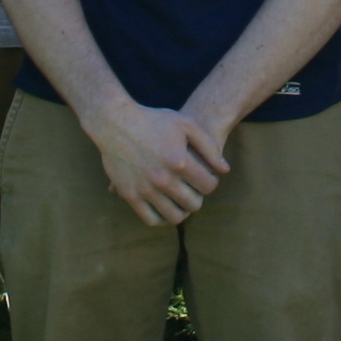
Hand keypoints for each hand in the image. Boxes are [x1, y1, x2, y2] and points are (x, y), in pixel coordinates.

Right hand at [89, 100, 229, 225]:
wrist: (115, 123)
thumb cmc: (154, 120)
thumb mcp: (186, 124)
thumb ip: (209, 147)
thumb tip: (224, 170)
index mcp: (180, 162)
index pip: (209, 186)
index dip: (211, 182)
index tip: (205, 177)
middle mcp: (164, 179)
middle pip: (194, 204)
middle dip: (198, 197)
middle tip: (193, 189)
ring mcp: (146, 189)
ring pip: (175, 217)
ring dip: (183, 211)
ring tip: (181, 200)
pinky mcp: (130, 195)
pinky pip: (151, 220)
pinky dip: (162, 219)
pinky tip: (165, 209)